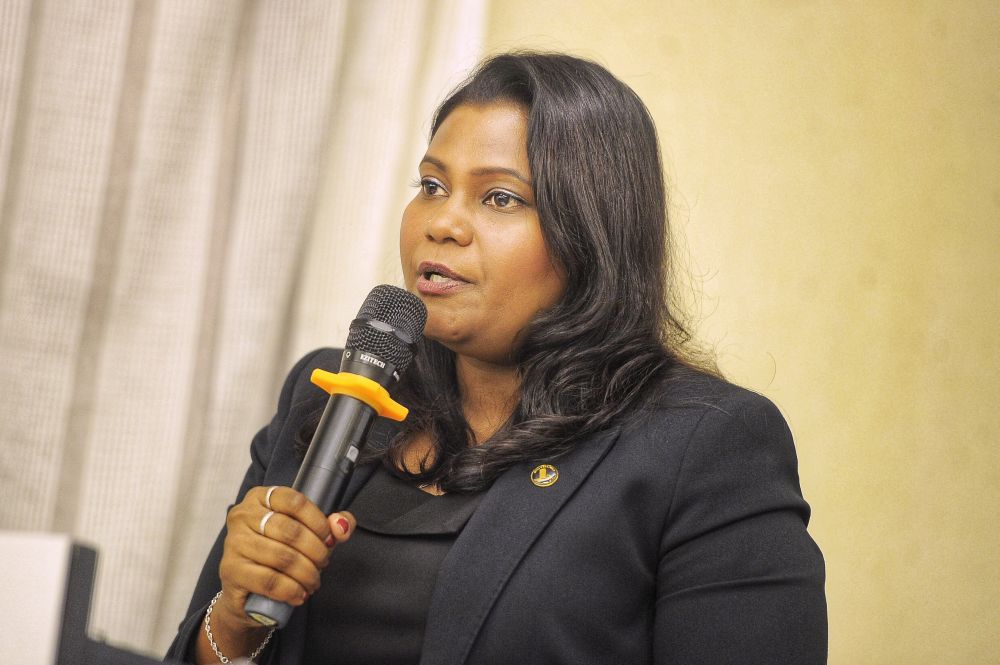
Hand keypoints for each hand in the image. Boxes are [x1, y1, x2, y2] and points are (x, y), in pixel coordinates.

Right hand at [216, 486, 355, 628]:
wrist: (247, 591)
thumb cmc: (279, 554)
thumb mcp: (307, 534)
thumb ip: (331, 525)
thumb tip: (341, 526)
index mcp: (260, 497)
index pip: (294, 501)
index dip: (318, 521)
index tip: (329, 538)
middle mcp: (242, 515)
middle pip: (290, 531)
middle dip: (316, 551)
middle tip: (323, 563)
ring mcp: (233, 542)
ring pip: (282, 557)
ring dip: (307, 573)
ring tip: (313, 581)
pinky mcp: (231, 570)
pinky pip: (269, 580)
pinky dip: (292, 590)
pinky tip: (300, 594)